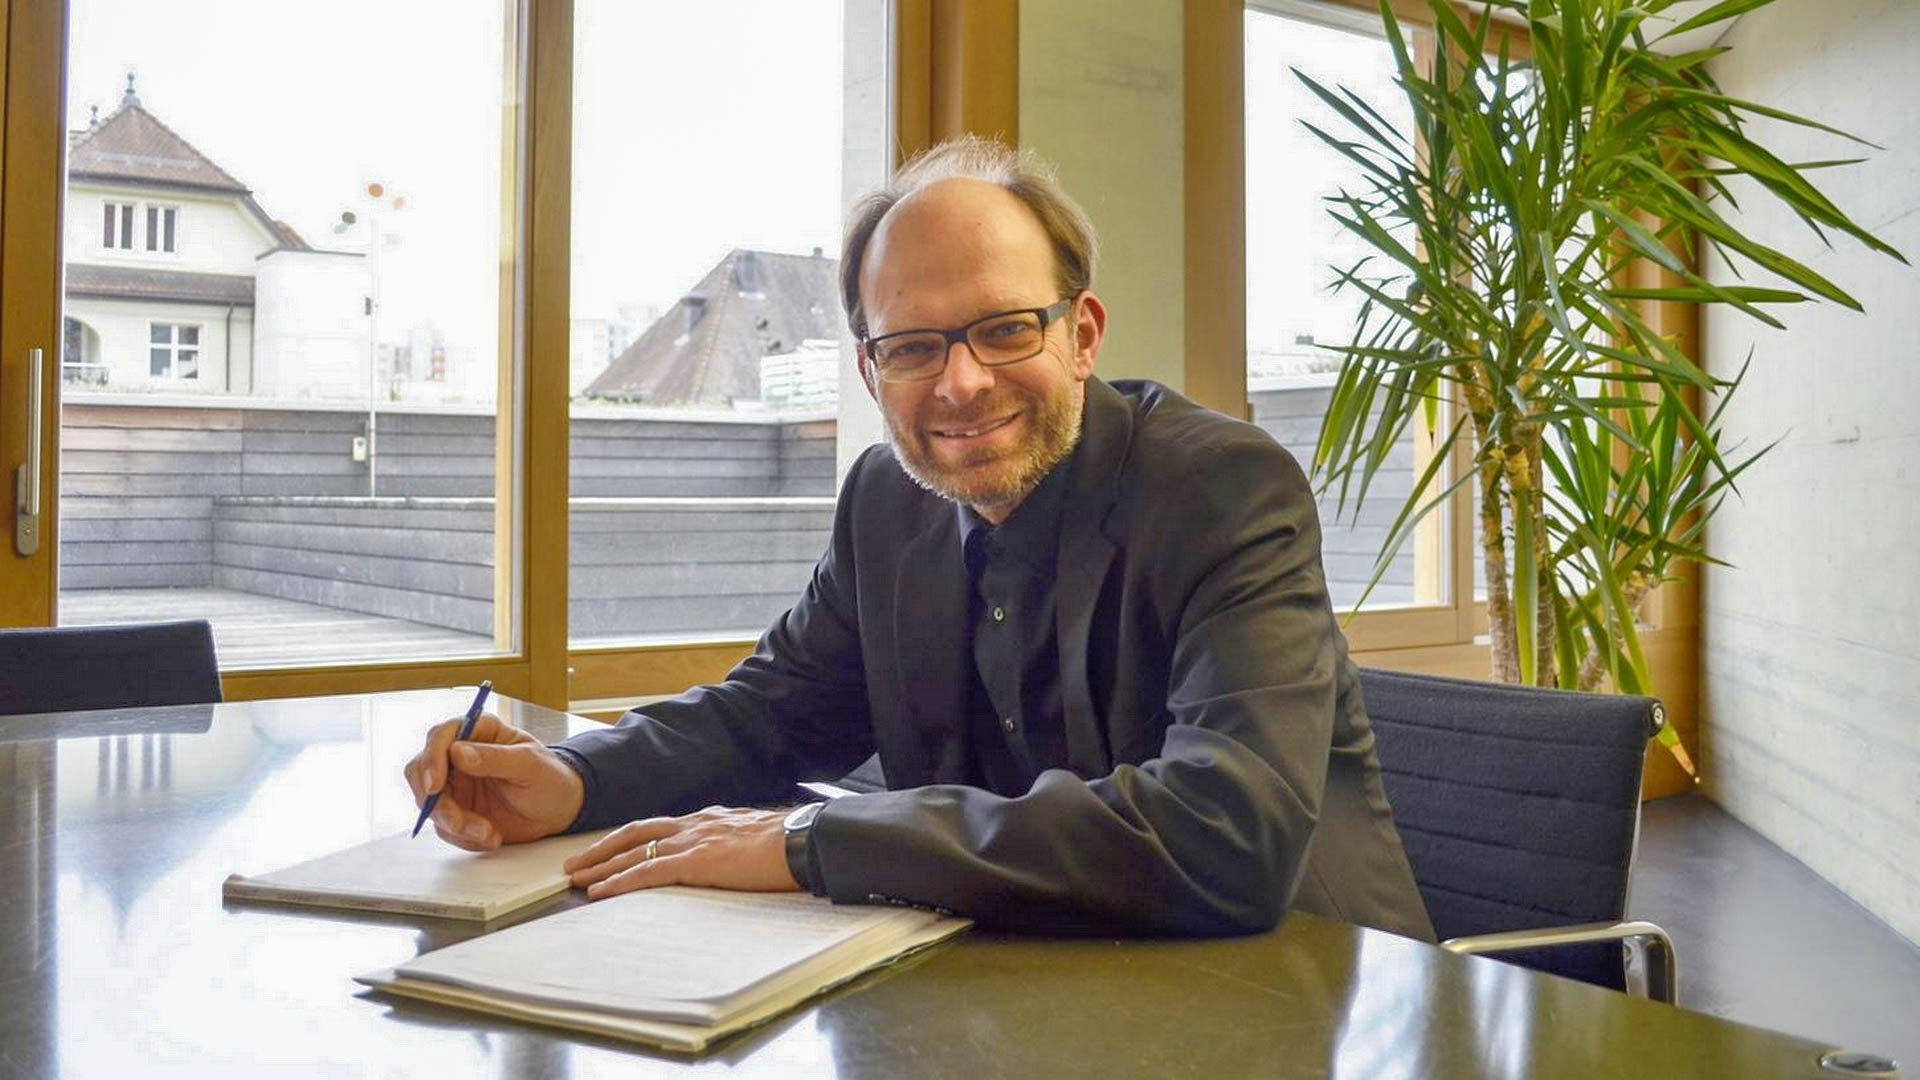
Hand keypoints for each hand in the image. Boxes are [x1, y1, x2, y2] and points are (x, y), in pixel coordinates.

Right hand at [403, 712, 584, 850]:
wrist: (559, 810)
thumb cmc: (550, 778)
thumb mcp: (529, 765)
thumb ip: (494, 758)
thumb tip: (457, 751)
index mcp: (479, 732)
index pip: (440, 736)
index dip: (432, 759)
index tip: (436, 786)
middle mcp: (459, 755)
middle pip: (421, 771)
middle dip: (434, 800)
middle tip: (455, 821)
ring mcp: (455, 784)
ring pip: (430, 804)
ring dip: (455, 824)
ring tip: (488, 833)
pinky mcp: (457, 810)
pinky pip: (445, 827)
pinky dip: (464, 837)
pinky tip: (491, 837)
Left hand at [562, 805, 798, 898]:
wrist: (805, 840)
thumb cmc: (791, 843)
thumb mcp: (756, 838)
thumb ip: (736, 844)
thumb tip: (733, 856)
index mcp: (709, 820)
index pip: (659, 827)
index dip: (630, 840)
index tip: (610, 851)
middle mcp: (695, 825)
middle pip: (636, 833)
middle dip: (603, 849)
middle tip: (576, 864)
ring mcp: (693, 841)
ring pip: (634, 850)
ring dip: (602, 865)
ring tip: (578, 880)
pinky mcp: (695, 861)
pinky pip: (647, 870)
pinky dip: (620, 881)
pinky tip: (601, 891)